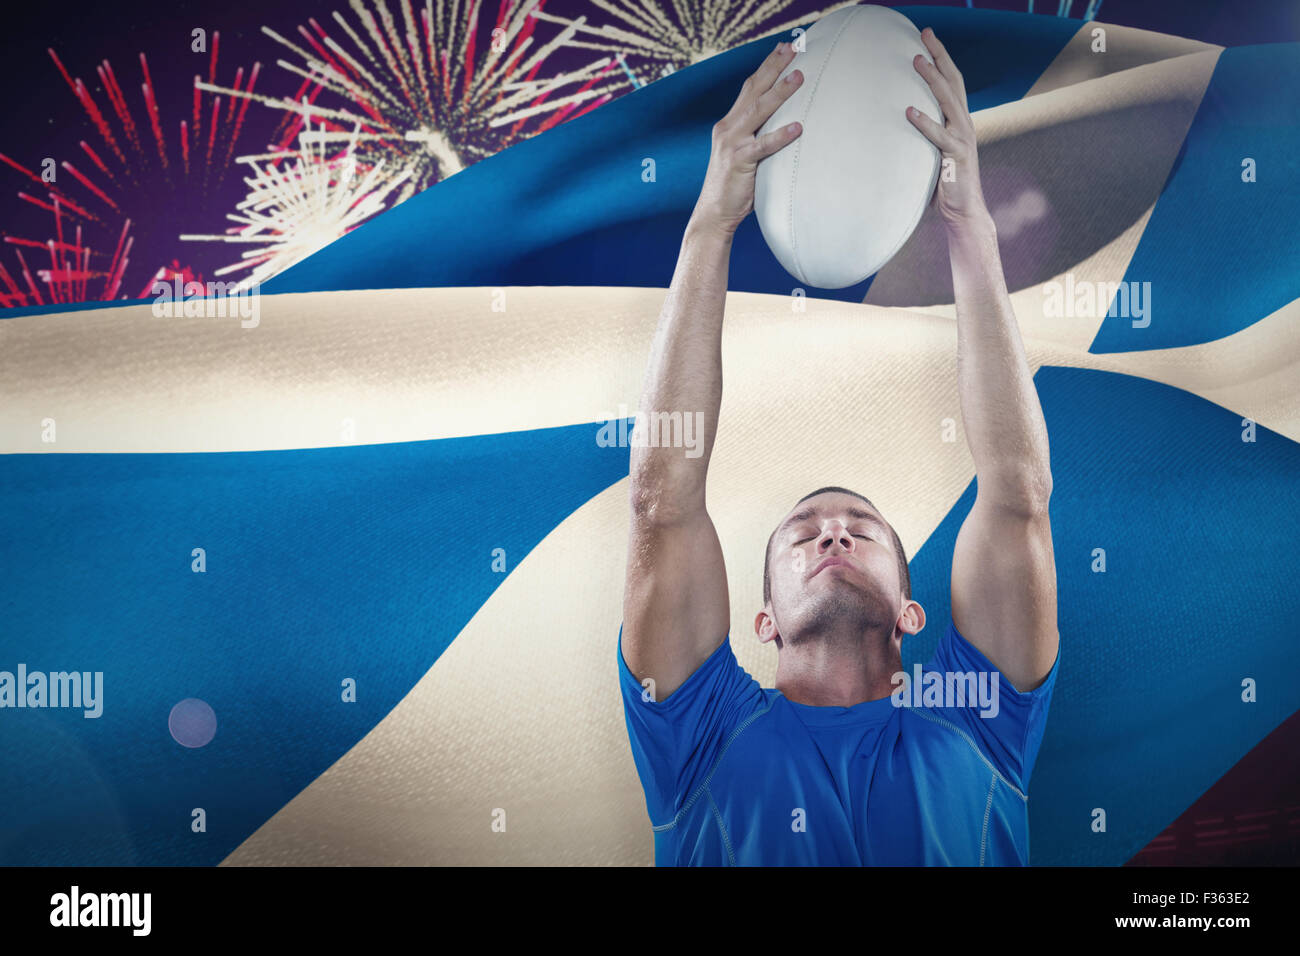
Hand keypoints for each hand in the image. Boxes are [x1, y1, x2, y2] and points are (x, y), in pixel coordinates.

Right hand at [693, 41, 803, 237]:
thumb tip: (788, 126)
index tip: (782, 48)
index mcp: (729, 124)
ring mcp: (732, 143)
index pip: (750, 87)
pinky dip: (780, 135)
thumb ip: (758, 137)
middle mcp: (728, 128)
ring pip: (758, 110)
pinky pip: (763, 146)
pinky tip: (798, 127)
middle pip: (753, 89)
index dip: (766, 66)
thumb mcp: (744, 154)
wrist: (713, 214)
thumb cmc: (734, 186)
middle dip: (774, 66)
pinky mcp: (739, 162)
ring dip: (780, 92)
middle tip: (794, 47)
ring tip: (799, 77)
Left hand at [906, 27, 988, 227]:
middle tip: (925, 34)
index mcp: (959, 120)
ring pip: (948, 101)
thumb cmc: (944, 182)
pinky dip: (924, 123)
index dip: (941, 57)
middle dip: (939, 56)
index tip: (926, 36)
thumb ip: (923, 134)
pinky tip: (909, 111)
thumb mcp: (932, 151)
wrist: (964, 210)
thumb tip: (897, 120)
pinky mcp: (955, 157)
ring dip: (932, 79)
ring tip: (916, 61)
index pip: (951, 81)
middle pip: (953, 81)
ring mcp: (962, 138)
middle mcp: (964, 124)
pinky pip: (939, 136)